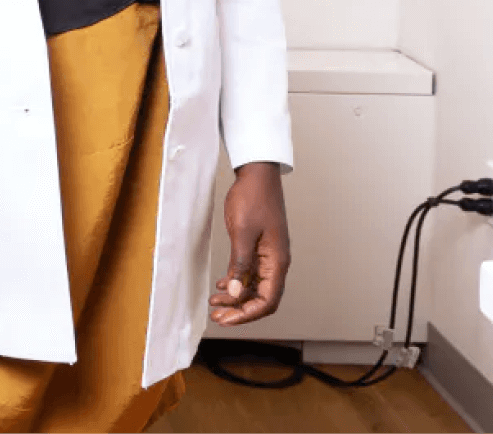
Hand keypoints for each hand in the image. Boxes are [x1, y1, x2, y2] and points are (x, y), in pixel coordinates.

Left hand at [209, 160, 289, 325]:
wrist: (256, 173)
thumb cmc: (252, 198)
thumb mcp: (241, 232)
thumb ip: (240, 264)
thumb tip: (237, 294)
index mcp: (277, 261)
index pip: (268, 301)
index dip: (248, 314)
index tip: (227, 320)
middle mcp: (275, 262)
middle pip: (261, 298)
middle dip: (240, 310)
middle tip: (217, 317)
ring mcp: (268, 254)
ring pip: (254, 286)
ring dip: (236, 297)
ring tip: (215, 303)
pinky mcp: (259, 246)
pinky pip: (250, 272)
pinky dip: (236, 281)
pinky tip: (222, 284)